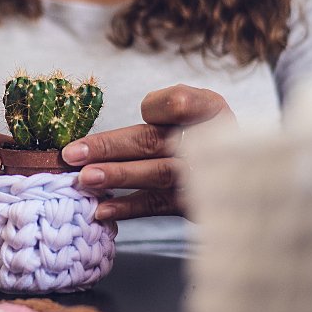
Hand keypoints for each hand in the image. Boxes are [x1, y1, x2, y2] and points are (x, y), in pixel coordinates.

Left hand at [61, 85, 235, 220]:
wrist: (239, 174)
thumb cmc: (200, 133)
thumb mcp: (193, 109)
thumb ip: (166, 107)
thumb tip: (134, 122)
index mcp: (210, 110)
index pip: (181, 102)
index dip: (161, 106)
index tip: (145, 110)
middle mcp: (212, 142)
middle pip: (154, 141)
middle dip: (110, 147)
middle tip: (72, 154)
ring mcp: (205, 177)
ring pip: (156, 174)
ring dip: (118, 176)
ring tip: (85, 179)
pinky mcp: (196, 205)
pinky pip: (158, 205)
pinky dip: (129, 207)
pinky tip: (102, 209)